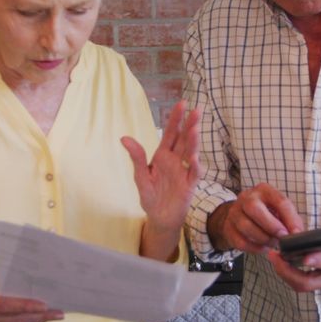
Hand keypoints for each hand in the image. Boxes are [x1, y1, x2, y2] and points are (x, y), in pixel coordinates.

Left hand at [121, 100, 201, 259]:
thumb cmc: (150, 195)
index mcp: (163, 155)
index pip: (171, 134)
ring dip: (194, 142)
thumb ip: (136, 157)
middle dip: (190, 125)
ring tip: (195, 129)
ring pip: (191, 153)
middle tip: (196, 110)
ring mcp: (184, 171)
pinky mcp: (189, 185)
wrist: (160, 217)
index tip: (181, 104)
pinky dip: (194, 166)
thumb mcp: (140, 176)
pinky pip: (193, 173)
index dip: (175, 119)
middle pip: (184, 140)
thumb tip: (124, 138)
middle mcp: (176, 160)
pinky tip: (194, 158)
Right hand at [210, 184, 304, 253]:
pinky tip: (263, 249)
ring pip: (246, 226)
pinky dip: (254, 248)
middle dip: (271, 226)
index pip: (279, 201)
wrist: (238, 216)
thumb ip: (289, 218)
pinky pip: (240, 241)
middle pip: (254, 208)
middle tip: (282, 237)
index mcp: (264, 190)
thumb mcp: (278, 209)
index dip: (290, 218)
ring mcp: (234, 212)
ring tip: (273, 243)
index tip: (296, 233)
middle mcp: (246, 198)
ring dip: (263, 239)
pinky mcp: (228, 228)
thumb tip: (298, 233)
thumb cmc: (264, 212)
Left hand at [266, 217, 320, 292]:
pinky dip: (292, 271)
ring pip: (304, 284)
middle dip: (286, 272)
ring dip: (286, 273)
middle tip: (273, 256)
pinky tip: (284, 258)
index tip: (299, 253)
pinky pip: (307, 279)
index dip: (313, 260)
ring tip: (274, 257)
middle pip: (307, 283)